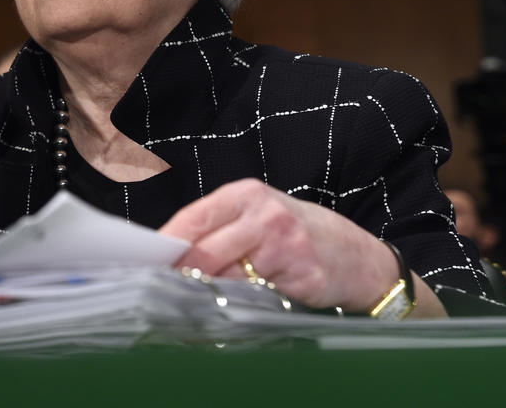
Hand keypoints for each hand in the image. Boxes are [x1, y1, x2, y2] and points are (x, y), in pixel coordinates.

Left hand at [159, 178, 398, 310]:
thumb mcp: (259, 216)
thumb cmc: (296, 235)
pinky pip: (255, 299)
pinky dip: (239, 307)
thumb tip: (168, 254)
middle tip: (162, 293)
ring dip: (208, 296)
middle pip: (204, 253)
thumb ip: (218, 228)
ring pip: (226, 279)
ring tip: (196, 304)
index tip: (144, 263)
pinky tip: (235, 310)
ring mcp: (286, 247)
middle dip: (181, 276)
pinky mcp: (302, 277)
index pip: (193, 218)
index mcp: (247, 195)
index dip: (165, 244)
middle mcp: (266, 216)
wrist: (360, 257)